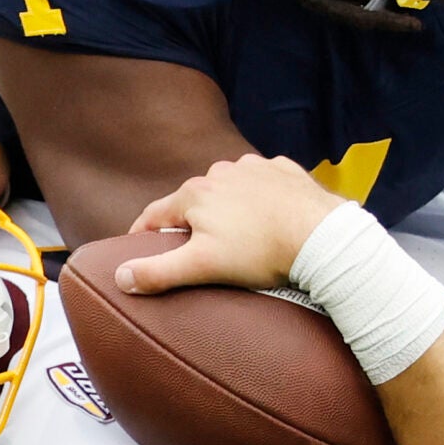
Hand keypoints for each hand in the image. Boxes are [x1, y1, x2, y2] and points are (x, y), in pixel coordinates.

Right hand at [115, 155, 347, 293]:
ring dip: (226, 208)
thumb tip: (122, 277)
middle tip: (194, 249)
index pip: (155, 214)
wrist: (321, 236)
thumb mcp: (202, 267)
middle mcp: (221, 171)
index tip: (136, 247)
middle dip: (189, 223)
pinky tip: (267, 219)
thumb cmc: (261, 252)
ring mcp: (255, 167)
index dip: (142, 233)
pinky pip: (262, 184)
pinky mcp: (285, 171)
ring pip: (228, 190)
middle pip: (193, 202)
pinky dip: (259, 199)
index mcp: (196, 193)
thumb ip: (158, 272)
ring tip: (236, 236)